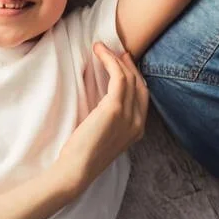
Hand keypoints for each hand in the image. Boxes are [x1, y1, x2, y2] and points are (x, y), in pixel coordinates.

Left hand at [55, 43, 147, 193]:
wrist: (76, 170)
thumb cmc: (82, 155)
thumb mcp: (103, 135)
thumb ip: (111, 120)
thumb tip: (104, 100)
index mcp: (137, 130)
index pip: (142, 96)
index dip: (135, 76)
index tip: (123, 62)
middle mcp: (137, 123)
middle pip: (139, 84)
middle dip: (129, 65)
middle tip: (117, 51)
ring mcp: (129, 116)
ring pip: (129, 77)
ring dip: (115, 58)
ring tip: (101, 47)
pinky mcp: (114, 109)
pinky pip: (118, 76)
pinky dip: (109, 61)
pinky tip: (99, 52)